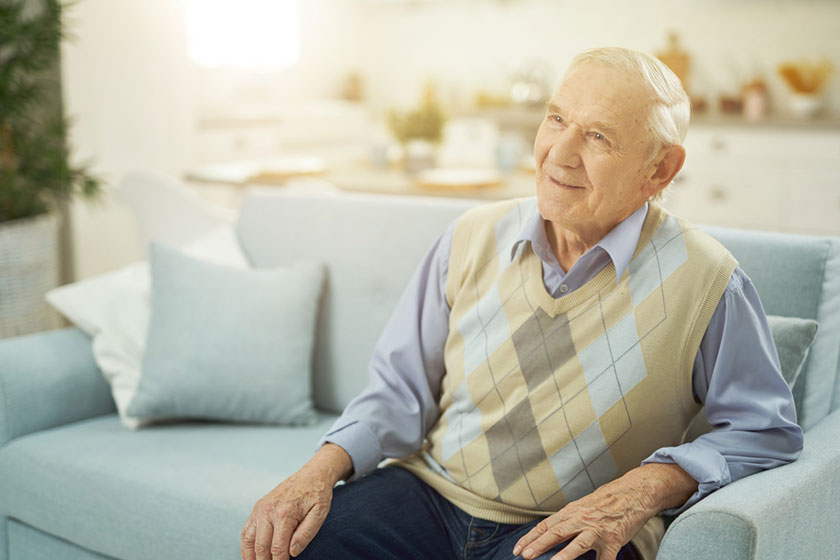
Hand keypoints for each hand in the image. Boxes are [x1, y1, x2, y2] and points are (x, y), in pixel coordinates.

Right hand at [241, 443, 352, 559]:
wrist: (312, 474)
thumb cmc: (317, 495)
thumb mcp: (319, 514)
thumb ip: (306, 534)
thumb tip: (292, 552)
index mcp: (285, 513)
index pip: (278, 548)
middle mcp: (268, 510)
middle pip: (261, 546)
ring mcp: (260, 508)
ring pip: (249, 539)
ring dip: (250, 557)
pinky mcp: (258, 507)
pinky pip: (246, 530)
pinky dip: (246, 545)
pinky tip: (250, 556)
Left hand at [513, 463, 696, 559]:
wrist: (635, 491)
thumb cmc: (608, 500)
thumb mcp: (583, 505)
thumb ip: (569, 519)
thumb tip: (551, 532)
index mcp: (572, 511)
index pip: (546, 525)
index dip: (530, 538)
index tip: (518, 548)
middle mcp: (582, 519)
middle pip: (556, 533)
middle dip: (538, 545)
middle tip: (524, 555)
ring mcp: (598, 530)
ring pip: (578, 544)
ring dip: (564, 556)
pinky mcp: (614, 539)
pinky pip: (606, 558)